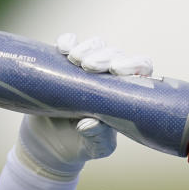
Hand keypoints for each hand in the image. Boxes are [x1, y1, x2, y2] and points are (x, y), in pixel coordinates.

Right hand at [15, 34, 152, 179]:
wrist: (47, 145)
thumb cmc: (81, 145)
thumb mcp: (94, 148)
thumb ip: (98, 138)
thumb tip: (91, 123)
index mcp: (125, 94)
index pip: (140, 70)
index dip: (134, 65)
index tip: (117, 70)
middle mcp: (109, 77)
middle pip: (115, 54)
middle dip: (104, 56)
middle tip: (89, 67)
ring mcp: (86, 68)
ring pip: (95, 45)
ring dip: (87, 48)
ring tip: (75, 59)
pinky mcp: (63, 63)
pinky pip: (69, 43)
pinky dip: (67, 41)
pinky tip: (61, 48)